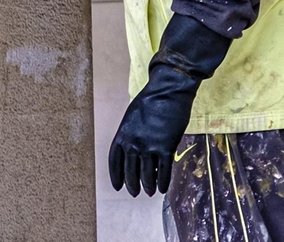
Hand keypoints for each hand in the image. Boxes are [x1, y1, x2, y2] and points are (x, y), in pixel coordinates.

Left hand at [108, 64, 198, 195]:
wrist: (168, 90)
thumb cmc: (151, 99)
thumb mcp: (132, 116)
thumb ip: (130, 134)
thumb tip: (135, 150)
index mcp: (122, 135)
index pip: (115, 162)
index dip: (116, 176)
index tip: (119, 186)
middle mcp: (133, 144)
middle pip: (131, 171)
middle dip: (132, 184)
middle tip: (135, 192)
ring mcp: (149, 146)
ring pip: (148, 174)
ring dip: (148, 186)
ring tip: (149, 192)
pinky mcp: (166, 147)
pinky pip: (164, 170)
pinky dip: (163, 182)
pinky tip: (163, 188)